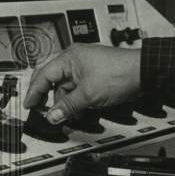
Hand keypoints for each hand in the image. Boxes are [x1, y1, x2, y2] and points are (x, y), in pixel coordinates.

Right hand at [23, 44, 141, 122]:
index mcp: (69, 58)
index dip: (34, 92)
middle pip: (54, 82)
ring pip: (67, 88)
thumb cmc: (119, 73)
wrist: (144, 73)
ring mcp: (86, 69)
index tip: (30, 106)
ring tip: (67, 118)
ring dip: (66, 104)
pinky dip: (77, 101)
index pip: (43, 75)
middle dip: (51, 99)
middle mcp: (75, 60)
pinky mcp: (96, 77)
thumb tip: (53, 115)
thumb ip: (67, 106)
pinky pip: (79, 90)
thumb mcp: (88, 94)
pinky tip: (78, 113)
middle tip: (46, 113)